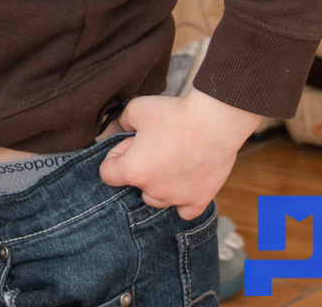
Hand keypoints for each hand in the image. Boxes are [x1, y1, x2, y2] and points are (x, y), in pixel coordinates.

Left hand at [99, 88, 262, 217]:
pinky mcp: (200, 199)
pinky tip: (184, 185)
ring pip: (158, 200)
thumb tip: (119, 129)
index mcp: (133, 171)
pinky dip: (182, 202)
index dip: (115, 156)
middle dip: (140, 169)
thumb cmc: (173, 114)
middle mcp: (153, 190)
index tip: (131, 142)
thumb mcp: (135, 109)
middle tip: (155, 148)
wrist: (214, 122)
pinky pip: (185, 212)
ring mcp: (177, 198)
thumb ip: (120, 123)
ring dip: (158, 185)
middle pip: (135, 188)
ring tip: (171, 162)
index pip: (107, 174)